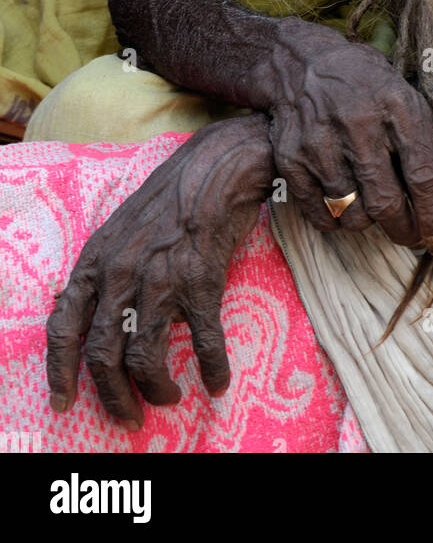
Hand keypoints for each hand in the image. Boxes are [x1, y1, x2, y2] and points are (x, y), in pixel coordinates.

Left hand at [46, 114, 273, 427]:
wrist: (214, 168)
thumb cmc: (169, 199)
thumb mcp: (120, 231)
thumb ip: (106, 272)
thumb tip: (100, 317)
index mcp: (96, 261)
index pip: (63, 326)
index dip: (60, 371)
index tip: (65, 402)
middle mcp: (121, 274)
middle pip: (103, 356)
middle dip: (115, 397)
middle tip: (129, 418)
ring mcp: (160, 279)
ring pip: (145, 358)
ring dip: (157, 390)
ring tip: (170, 398)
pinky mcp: (201, 282)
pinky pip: (204, 342)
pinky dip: (212, 368)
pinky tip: (218, 381)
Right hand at [264, 28, 432, 249]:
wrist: (302, 63)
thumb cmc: (365, 85)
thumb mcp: (406, 103)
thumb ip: (432, 152)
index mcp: (397, 107)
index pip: (422, 176)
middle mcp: (358, 125)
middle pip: (386, 203)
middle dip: (405, 231)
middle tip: (412, 235)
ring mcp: (320, 143)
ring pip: (353, 215)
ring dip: (368, 221)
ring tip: (371, 203)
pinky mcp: (292, 159)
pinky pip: (320, 215)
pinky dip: (335, 220)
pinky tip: (343, 202)